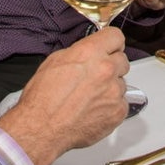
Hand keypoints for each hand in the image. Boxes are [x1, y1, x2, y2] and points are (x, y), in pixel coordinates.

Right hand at [0, 27, 129, 164]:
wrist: (42, 128)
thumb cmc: (42, 99)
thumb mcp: (54, 62)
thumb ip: (79, 53)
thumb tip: (88, 53)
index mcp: (90, 53)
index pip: (116, 36)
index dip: (111, 43)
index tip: (109, 47)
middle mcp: (106, 69)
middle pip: (122, 60)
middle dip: (111, 66)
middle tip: (95, 76)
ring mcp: (114, 91)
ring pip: (121, 84)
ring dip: (110, 88)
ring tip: (89, 97)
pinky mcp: (118, 111)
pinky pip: (121, 104)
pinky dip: (111, 107)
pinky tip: (94, 110)